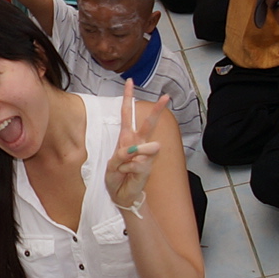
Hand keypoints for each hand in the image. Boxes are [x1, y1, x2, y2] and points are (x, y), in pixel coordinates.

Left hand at [103, 94, 160, 212]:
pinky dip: (127, 170)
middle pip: (148, 124)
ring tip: (123, 169)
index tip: (130, 82)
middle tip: (166, 96)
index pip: (127, 114)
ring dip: (129, 158)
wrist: (122, 195)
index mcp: (125, 138)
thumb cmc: (116, 178)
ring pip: (145, 147)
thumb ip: (122, 156)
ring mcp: (144, 155)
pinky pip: (136, 164)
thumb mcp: (112, 165)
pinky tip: (127, 176)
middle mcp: (137, 143)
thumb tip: (136, 151)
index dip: (127, 98)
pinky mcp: (148, 166)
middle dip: (157, 110)